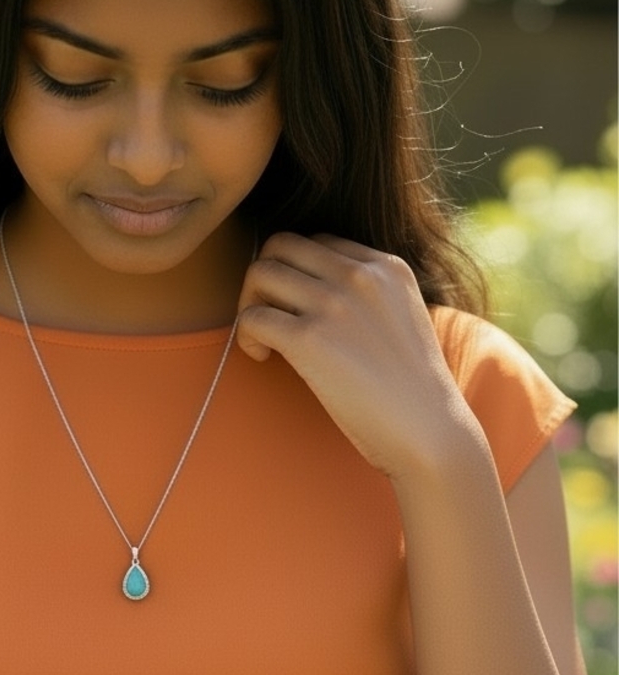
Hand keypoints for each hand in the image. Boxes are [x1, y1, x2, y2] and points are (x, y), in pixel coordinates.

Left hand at [236, 232, 478, 478]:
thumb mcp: (403, 317)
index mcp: (386, 266)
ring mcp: (334, 304)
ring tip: (264, 339)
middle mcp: (360, 275)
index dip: (297, 272)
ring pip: (260, 273)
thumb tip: (309, 292)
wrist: (429, 432)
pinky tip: (262, 357)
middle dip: (264, 279)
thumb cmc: (411, 389)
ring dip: (249, 304)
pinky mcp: (310, 339)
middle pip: (281, 245)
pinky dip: (246, 337)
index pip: (317, 242)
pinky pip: (252, 317)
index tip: (297, 307)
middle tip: (268, 316)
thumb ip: (367, 295)